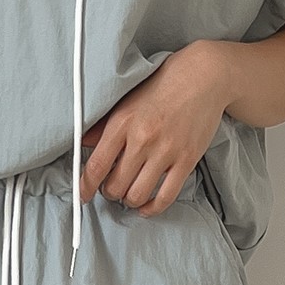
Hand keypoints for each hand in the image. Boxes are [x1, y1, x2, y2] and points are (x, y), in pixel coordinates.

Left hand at [79, 41, 229, 215]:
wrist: (203, 76)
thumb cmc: (162, 87)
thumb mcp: (126, 101)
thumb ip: (103, 125)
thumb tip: (81, 144)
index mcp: (123, 122)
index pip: (96, 165)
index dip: (86, 187)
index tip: (83, 195)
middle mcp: (143, 138)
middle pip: (115, 185)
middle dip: (109, 192)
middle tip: (112, 188)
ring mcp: (166, 151)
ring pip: (137, 195)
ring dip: (129, 200)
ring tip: (129, 193)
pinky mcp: (187, 160)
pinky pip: (166, 196)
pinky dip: (152, 208)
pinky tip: (146, 206)